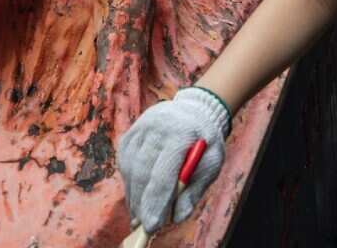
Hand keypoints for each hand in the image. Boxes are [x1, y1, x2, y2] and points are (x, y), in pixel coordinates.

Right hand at [118, 87, 229, 233]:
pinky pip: (125, 163)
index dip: (156, 203)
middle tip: (144, 227)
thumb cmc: (206, 141)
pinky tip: (136, 196)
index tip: (152, 226)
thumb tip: (177, 217)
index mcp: (180, 134)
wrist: (195, 109)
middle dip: (142, 204)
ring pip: (130, 169)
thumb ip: (195, 189)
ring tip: (139, 216)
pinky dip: (129, 183)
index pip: (163, 174)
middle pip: (142, 173)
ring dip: (133, 196)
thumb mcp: (212, 163)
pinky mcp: (130, 134)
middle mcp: (155, 128)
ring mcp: (139, 129)